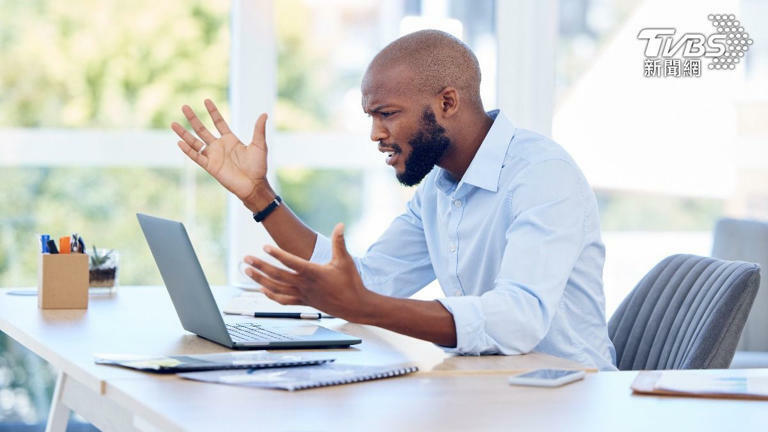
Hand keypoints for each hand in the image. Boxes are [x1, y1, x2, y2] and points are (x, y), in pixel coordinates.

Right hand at [171, 99, 269, 200]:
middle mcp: (219, 146)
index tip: (206, 100)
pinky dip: (188, 150)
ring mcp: (213, 156)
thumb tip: (264, 114)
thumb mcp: (259, 145)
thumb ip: (259, 130)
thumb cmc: (258, 166)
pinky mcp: (210, 166)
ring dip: (184, 133)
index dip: (213, 112)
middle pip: (202, 129)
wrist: (254, 185)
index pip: (219, 122)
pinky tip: (179, 142)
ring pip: (195, 142)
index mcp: (230, 140)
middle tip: (184, 107)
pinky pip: (196, 157)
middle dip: (193, 118)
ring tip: (173, 123)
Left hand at [242, 223, 372, 320]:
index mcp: (313, 273)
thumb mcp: (345, 260)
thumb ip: (339, 242)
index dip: (277, 254)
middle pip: (277, 275)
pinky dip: (270, 295)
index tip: (264, 247)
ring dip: (259, 280)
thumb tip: (340, 225)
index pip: (291, 262)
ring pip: (276, 288)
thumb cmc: (351, 282)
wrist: (354, 306)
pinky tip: (262, 289)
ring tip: (247, 271)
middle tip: (246, 259)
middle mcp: (304, 285)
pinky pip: (283, 300)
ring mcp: (302, 295)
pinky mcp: (303, 302)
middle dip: (260, 266)